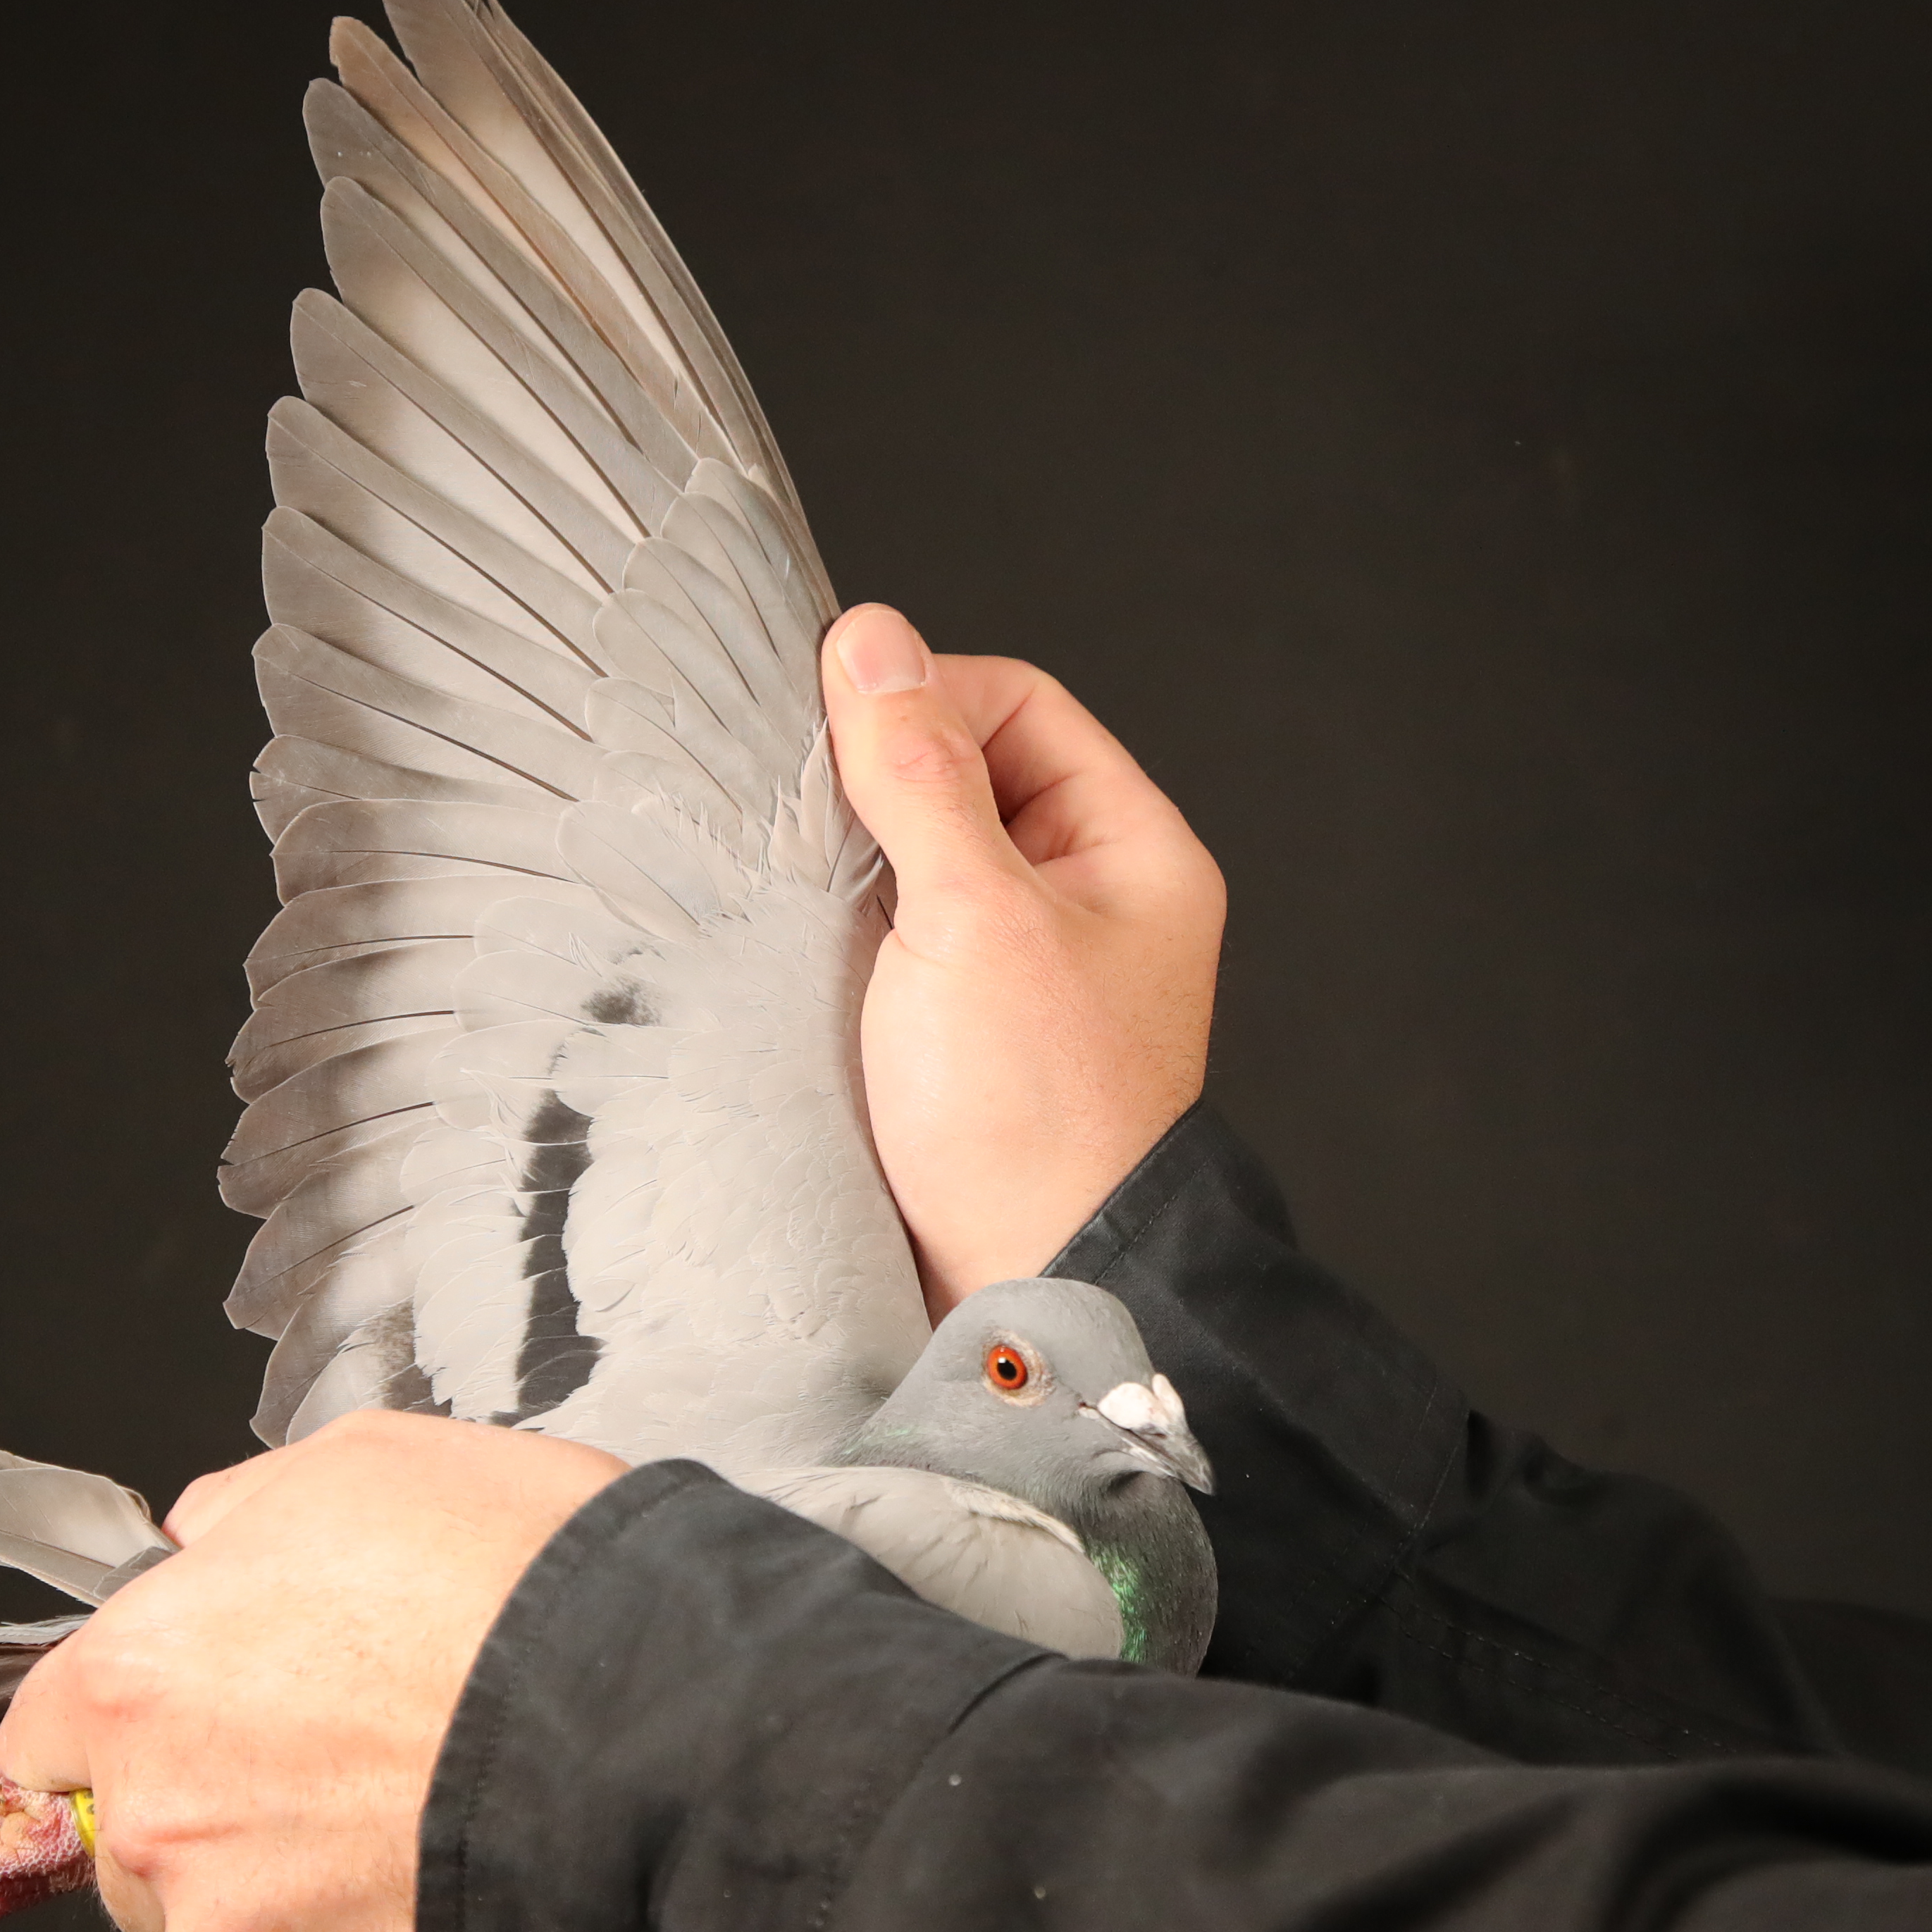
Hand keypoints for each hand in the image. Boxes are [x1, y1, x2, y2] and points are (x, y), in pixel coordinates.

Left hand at [0, 1412, 624, 1931]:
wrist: (651, 1731)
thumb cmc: (514, 1581)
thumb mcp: (370, 1465)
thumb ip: (246, 1512)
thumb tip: (201, 1541)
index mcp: (141, 1679)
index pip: (50, 1732)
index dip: (134, 1716)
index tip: (205, 1713)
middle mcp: (159, 1823)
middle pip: (137, 1845)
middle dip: (219, 1811)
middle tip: (350, 1766)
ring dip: (293, 1897)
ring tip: (417, 1833)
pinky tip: (452, 1896)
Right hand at [824, 603, 1226, 1313]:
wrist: (1024, 1290)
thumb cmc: (1032, 1117)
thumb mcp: (974, 916)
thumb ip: (921, 775)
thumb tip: (872, 641)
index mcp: (1131, 850)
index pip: (1020, 703)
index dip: (926, 698)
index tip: (837, 731)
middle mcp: (1086, 898)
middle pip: (966, 771)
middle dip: (879, 781)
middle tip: (807, 816)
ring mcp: (1021, 965)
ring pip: (918, 853)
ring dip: (851, 859)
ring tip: (801, 888)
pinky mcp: (959, 1027)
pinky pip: (892, 933)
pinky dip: (842, 927)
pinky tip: (800, 947)